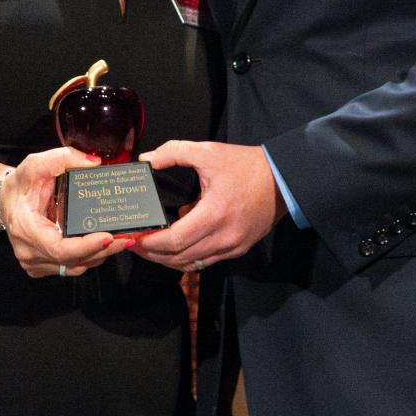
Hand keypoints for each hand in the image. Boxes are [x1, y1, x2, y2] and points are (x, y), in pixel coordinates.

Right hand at [0, 148, 133, 277]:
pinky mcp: (44, 266)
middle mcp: (30, 252)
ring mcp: (36, 263)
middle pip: (73, 261)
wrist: (6, 201)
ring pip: (75, 267)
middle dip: (104, 250)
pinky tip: (104, 244)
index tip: (108, 237)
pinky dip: (89, 256)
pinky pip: (71, 267)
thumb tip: (94, 163)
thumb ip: (64, 157)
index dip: (86, 246)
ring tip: (121, 239)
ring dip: (99, 255)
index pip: (60, 248)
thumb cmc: (20, 185)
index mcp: (26, 229)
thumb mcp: (36, 163)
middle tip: (128, 237)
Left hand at [133, 141, 285, 270]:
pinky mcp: (238, 249)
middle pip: (178, 258)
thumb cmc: (246, 166)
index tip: (132, 239)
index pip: (173, 241)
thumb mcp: (209, 152)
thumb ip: (174, 152)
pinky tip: (176, 246)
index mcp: (213, 215)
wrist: (282, 179)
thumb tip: (147, 160)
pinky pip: (206, 261)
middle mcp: (223, 238)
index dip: (149, 244)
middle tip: (134, 245)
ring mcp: (232, 247)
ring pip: (191, 264)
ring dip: (168, 260)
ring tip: (151, 248)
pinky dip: (187, 257)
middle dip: (153, 254)